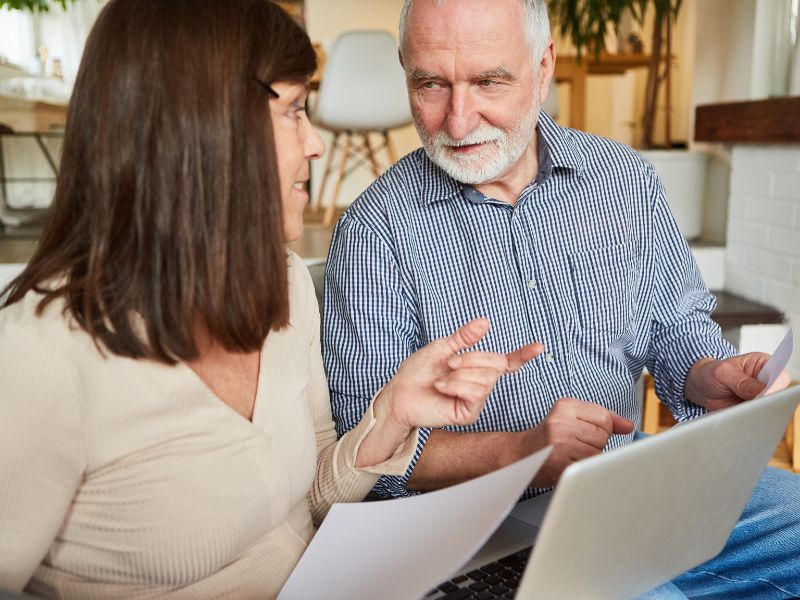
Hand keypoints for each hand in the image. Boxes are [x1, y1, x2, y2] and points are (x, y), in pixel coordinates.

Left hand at [356, 318, 541, 466]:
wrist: (400, 394)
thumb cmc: (417, 372)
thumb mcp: (441, 347)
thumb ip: (464, 337)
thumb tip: (485, 322)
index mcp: (476, 367)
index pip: (506, 362)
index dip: (523, 355)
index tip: (539, 346)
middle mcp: (480, 384)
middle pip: (496, 364)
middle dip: (471, 358)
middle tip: (449, 363)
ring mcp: (476, 400)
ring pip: (485, 378)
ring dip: (460, 373)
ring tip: (442, 378)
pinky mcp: (469, 413)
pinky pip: (475, 392)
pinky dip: (456, 385)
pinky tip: (442, 387)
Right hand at [511, 397, 633, 487]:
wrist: (519, 455)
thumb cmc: (548, 438)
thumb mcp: (571, 418)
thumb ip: (602, 419)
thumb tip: (628, 425)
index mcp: (566, 406)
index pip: (604, 418)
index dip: (602, 430)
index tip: (586, 434)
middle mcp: (561, 422)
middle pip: (602, 436)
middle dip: (594, 445)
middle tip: (574, 446)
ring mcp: (558, 443)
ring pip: (597, 453)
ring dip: (588, 459)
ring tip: (571, 455)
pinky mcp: (558, 464)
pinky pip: (587, 468)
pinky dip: (581, 470)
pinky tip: (567, 464)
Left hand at [685, 353, 790, 410]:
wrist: (702, 387)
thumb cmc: (714, 373)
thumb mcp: (723, 373)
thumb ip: (741, 382)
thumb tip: (760, 390)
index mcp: (764, 364)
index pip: (780, 376)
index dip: (775, 387)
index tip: (764, 395)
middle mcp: (767, 381)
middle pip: (778, 394)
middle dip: (766, 402)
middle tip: (751, 406)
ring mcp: (762, 397)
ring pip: (769, 408)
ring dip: (757, 412)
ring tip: (740, 410)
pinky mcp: (755, 410)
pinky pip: (757, 417)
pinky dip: (750, 418)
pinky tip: (738, 417)